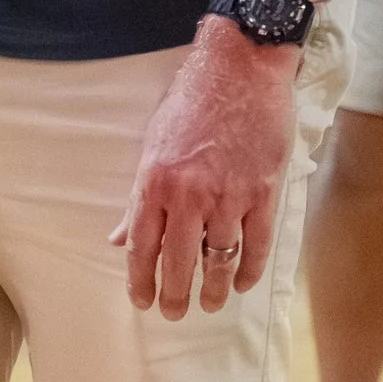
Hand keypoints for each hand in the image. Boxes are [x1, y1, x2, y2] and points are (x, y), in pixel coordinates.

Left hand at [115, 20, 298, 318]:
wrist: (240, 67)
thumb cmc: (192, 101)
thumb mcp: (153, 145)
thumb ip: (139, 198)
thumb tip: (119, 237)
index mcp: (154, 183)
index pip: (142, 247)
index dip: (140, 281)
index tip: (142, 302)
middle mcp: (189, 195)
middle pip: (180, 263)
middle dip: (175, 295)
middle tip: (175, 314)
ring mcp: (229, 196)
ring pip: (220, 260)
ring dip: (215, 289)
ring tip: (212, 304)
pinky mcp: (263, 191)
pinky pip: (257, 244)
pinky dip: (250, 269)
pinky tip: (244, 283)